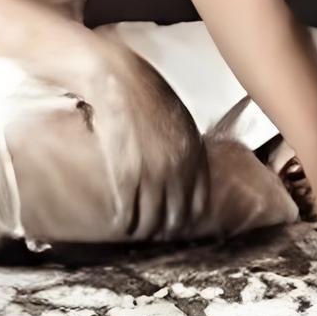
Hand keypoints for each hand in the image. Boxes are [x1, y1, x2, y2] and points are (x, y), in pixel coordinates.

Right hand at [41, 33, 211, 240]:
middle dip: (167, 230)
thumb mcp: (179, 120)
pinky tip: (124, 223)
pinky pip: (129, 212)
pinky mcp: (126, 175)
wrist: (118, 80)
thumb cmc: (147, 95)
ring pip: (152, 221)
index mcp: (194, 154)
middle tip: (158, 235)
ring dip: (145, 231)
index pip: (198, 203)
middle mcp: (178, 169)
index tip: (179, 224)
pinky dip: (126, 222)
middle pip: (176, 217)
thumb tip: (188, 174)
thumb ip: (186, 149)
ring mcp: (151, 174)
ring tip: (139, 233)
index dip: (188, 218)